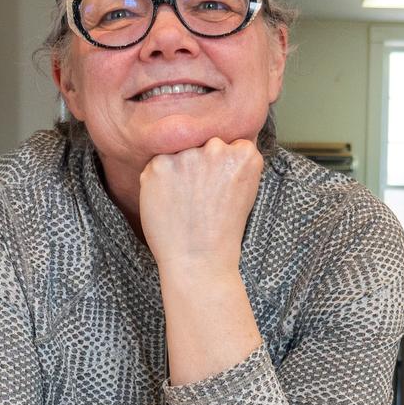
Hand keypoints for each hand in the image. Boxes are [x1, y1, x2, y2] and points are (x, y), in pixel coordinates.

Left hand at [138, 137, 261, 277]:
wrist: (198, 261)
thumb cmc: (222, 232)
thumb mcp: (246, 192)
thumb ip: (235, 163)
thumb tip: (221, 144)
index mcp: (244, 155)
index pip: (230, 144)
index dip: (221, 166)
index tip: (218, 186)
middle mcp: (217, 148)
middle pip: (204, 144)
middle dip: (200, 164)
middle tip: (199, 196)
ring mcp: (187, 155)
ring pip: (180, 152)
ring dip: (178, 170)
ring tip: (184, 202)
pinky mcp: (159, 165)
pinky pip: (158, 164)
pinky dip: (159, 181)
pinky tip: (169, 202)